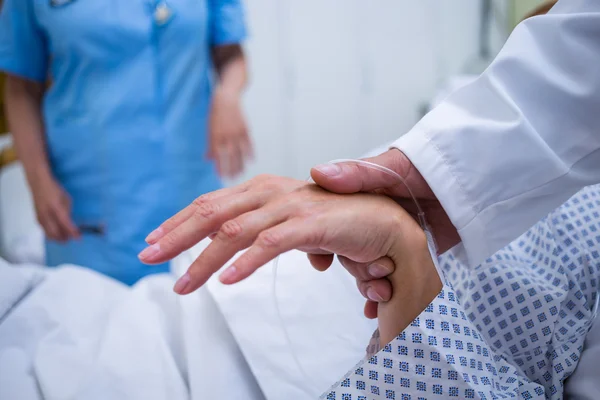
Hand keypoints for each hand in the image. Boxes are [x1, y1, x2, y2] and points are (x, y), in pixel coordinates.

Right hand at [30, 176, 79, 241]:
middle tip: (72, 238)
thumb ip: (67, 211)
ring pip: (48, 234)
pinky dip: (52, 234)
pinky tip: (57, 233)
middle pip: (55, 232)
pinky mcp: (37, 218)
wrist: (38, 184)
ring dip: (58, 238)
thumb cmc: (54, 189)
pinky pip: (44, 230)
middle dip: (64, 238)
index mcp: (56, 207)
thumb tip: (70, 223)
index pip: (65, 223)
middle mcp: (46, 214)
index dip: (72, 231)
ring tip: (66, 238)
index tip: (79, 237)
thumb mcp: (66, 198)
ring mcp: (40, 217)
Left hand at [138, 174, 425, 296]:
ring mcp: (290, 206)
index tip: (154, 240)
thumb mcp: (286, 225)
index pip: (210, 204)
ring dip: (204, 260)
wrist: (382, 219)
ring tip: (182, 286)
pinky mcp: (311, 223)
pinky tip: (228, 281)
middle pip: (212, 212)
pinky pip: (271, 244)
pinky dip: (247, 262)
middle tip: (146, 257)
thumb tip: (229, 254)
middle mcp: (270, 192)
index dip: (179, 221)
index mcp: (261, 191)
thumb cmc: (334, 221)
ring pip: (235, 232)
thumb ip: (258, 232)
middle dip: (176, 236)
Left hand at [207, 88, 252, 177]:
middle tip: (232, 179)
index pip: (218, 156)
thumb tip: (208, 159)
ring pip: (240, 152)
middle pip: (230, 156)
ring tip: (241, 173)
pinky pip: (248, 143)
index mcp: (216, 136)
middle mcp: (227, 135)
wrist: (226, 99)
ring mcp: (237, 132)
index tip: (221, 176)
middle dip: (231, 169)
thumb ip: (210, 145)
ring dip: (241, 164)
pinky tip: (251, 161)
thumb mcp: (210, 129)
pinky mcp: (245, 129)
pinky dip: (250, 152)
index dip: (220, 167)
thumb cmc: (216, 115)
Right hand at [309, 149, 457, 304]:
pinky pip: (392, 280)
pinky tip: (382, 307)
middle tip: (367, 276)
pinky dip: (387, 296)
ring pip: (367, 270)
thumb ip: (357, 173)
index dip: (320, 244)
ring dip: (370, 286)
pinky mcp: (409, 256)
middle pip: (346, 252)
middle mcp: (370, 223)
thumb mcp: (391, 167)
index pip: (328, 225)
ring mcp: (390, 241)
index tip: (320, 260)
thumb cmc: (429, 167)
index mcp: (359, 200)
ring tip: (383, 293)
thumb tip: (317, 173)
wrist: (472, 186)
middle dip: (353, 268)